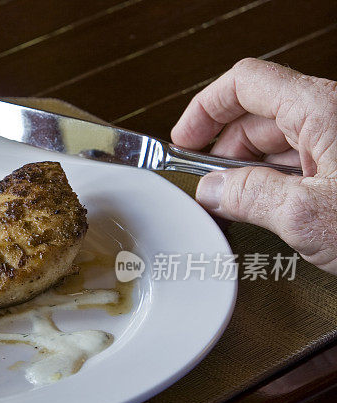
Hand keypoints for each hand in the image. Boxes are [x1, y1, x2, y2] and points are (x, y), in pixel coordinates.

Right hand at [171, 58, 336, 273]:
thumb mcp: (309, 217)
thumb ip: (250, 197)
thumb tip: (213, 191)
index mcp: (324, 109)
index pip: (246, 83)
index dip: (206, 107)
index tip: (183, 137)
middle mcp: (335, 115)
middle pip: (259, 113)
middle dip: (224, 147)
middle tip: (206, 184)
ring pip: (280, 139)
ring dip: (248, 168)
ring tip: (232, 203)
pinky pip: (303, 160)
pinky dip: (275, 179)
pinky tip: (266, 207)